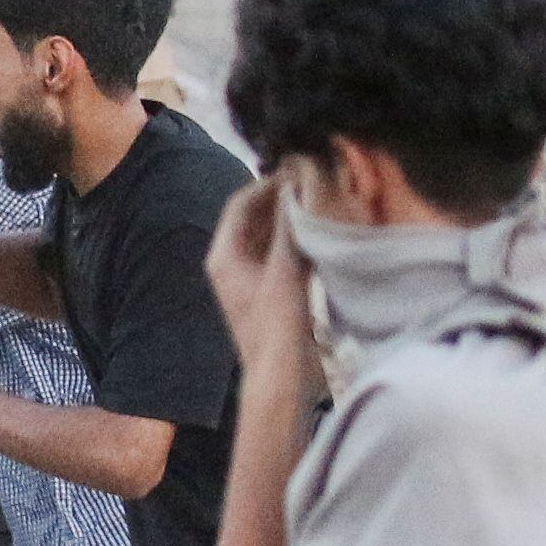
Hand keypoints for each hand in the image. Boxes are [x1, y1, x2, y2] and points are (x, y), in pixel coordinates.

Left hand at [206, 165, 317, 381]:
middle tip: (313, 179)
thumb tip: (298, 185)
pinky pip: (283, 251)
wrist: (281, 375)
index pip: (240, 204)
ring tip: (321, 197)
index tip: (297, 170)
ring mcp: (251, 276)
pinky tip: (321, 228)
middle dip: (282, 198)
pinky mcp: (271, 288)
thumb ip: (290, 227)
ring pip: (271, 233)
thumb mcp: (285, 270)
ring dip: (292, 216)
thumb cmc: (277, 326)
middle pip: (256, 216)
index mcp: (223, 256)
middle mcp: (232, 262)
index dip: (267, 183)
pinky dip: (298, 237)